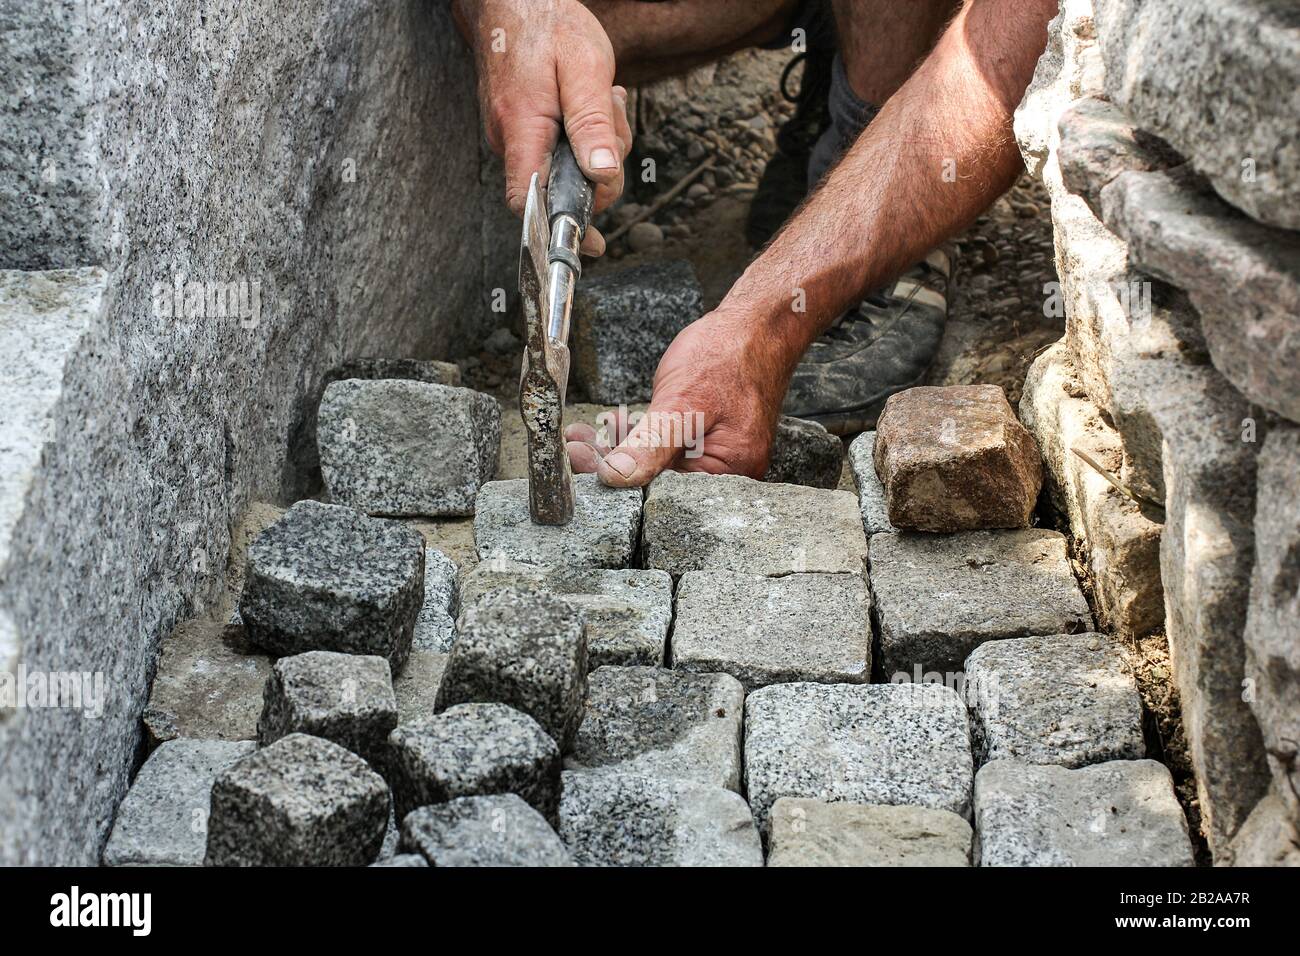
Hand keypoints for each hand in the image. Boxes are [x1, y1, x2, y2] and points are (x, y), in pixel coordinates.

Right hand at [453, 0, 632, 254]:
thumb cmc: (546, 23)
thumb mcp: (585, 69)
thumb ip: (593, 124)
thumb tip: (602, 175)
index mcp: (520, 129)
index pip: (526, 200)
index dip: (557, 226)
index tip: (589, 242)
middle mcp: (509, 139)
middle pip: (561, 187)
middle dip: (601, 168)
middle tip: (613, 122)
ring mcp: (514, 134)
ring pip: (568, 167)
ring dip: (599, 143)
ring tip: (605, 99)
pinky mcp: (524, 128)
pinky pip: (562, 149)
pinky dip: (586, 134)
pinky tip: (592, 103)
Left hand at [564, 311, 792, 485]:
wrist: (754, 325)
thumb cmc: (727, 357)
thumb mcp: (682, 402)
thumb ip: (651, 444)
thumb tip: (616, 477)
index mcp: (731, 471)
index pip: (666, 494)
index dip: (622, 485)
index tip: (583, 468)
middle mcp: (725, 470)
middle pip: (659, 480)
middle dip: (613, 466)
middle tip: (573, 452)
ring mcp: (714, 453)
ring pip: (657, 461)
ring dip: (617, 449)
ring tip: (578, 439)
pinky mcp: (703, 437)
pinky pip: (665, 445)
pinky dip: (637, 436)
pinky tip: (607, 428)